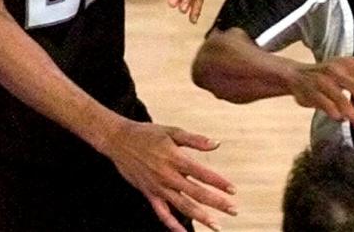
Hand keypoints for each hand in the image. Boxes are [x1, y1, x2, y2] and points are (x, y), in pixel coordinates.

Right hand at [103, 119, 236, 231]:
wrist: (119, 141)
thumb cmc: (148, 134)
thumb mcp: (172, 131)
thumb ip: (195, 140)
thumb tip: (217, 144)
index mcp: (175, 159)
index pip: (203, 174)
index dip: (219, 183)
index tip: (233, 190)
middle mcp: (168, 176)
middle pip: (196, 193)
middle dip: (217, 203)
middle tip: (234, 210)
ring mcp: (158, 188)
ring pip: (182, 207)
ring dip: (201, 217)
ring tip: (216, 225)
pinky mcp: (149, 194)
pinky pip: (162, 213)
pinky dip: (172, 225)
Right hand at [288, 56, 353, 130]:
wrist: (296, 74)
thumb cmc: (324, 72)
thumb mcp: (342, 63)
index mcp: (346, 64)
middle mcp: (336, 71)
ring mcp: (323, 82)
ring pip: (341, 98)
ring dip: (353, 113)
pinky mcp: (311, 92)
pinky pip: (324, 103)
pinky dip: (333, 111)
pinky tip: (341, 120)